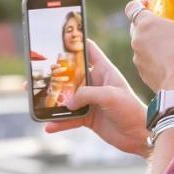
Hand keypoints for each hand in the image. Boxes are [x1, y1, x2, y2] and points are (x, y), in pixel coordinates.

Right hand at [44, 39, 148, 156]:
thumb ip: (87, 94)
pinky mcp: (88, 117)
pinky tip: (49, 126)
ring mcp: (91, 101)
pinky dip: (59, 122)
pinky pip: (69, 118)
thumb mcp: (110, 96)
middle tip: (35, 76)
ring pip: (66, 98)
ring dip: (51, 102)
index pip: (89, 50)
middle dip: (53, 76)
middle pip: (70, 75)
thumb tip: (67, 102)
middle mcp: (95, 83)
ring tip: (34, 103)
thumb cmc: (131, 109)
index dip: (75, 43)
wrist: (139, 135)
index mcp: (104, 70)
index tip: (58, 38)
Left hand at [126, 0, 173, 92]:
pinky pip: (153, 64)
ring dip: (160, 46)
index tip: (154, 4)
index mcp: (145, 25)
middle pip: (138, 27)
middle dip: (153, 25)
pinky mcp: (144, 75)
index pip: (132, 7)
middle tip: (170, 25)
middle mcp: (137, 41)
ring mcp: (138, 60)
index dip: (141, 3)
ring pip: (146, 47)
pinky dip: (165, 63)